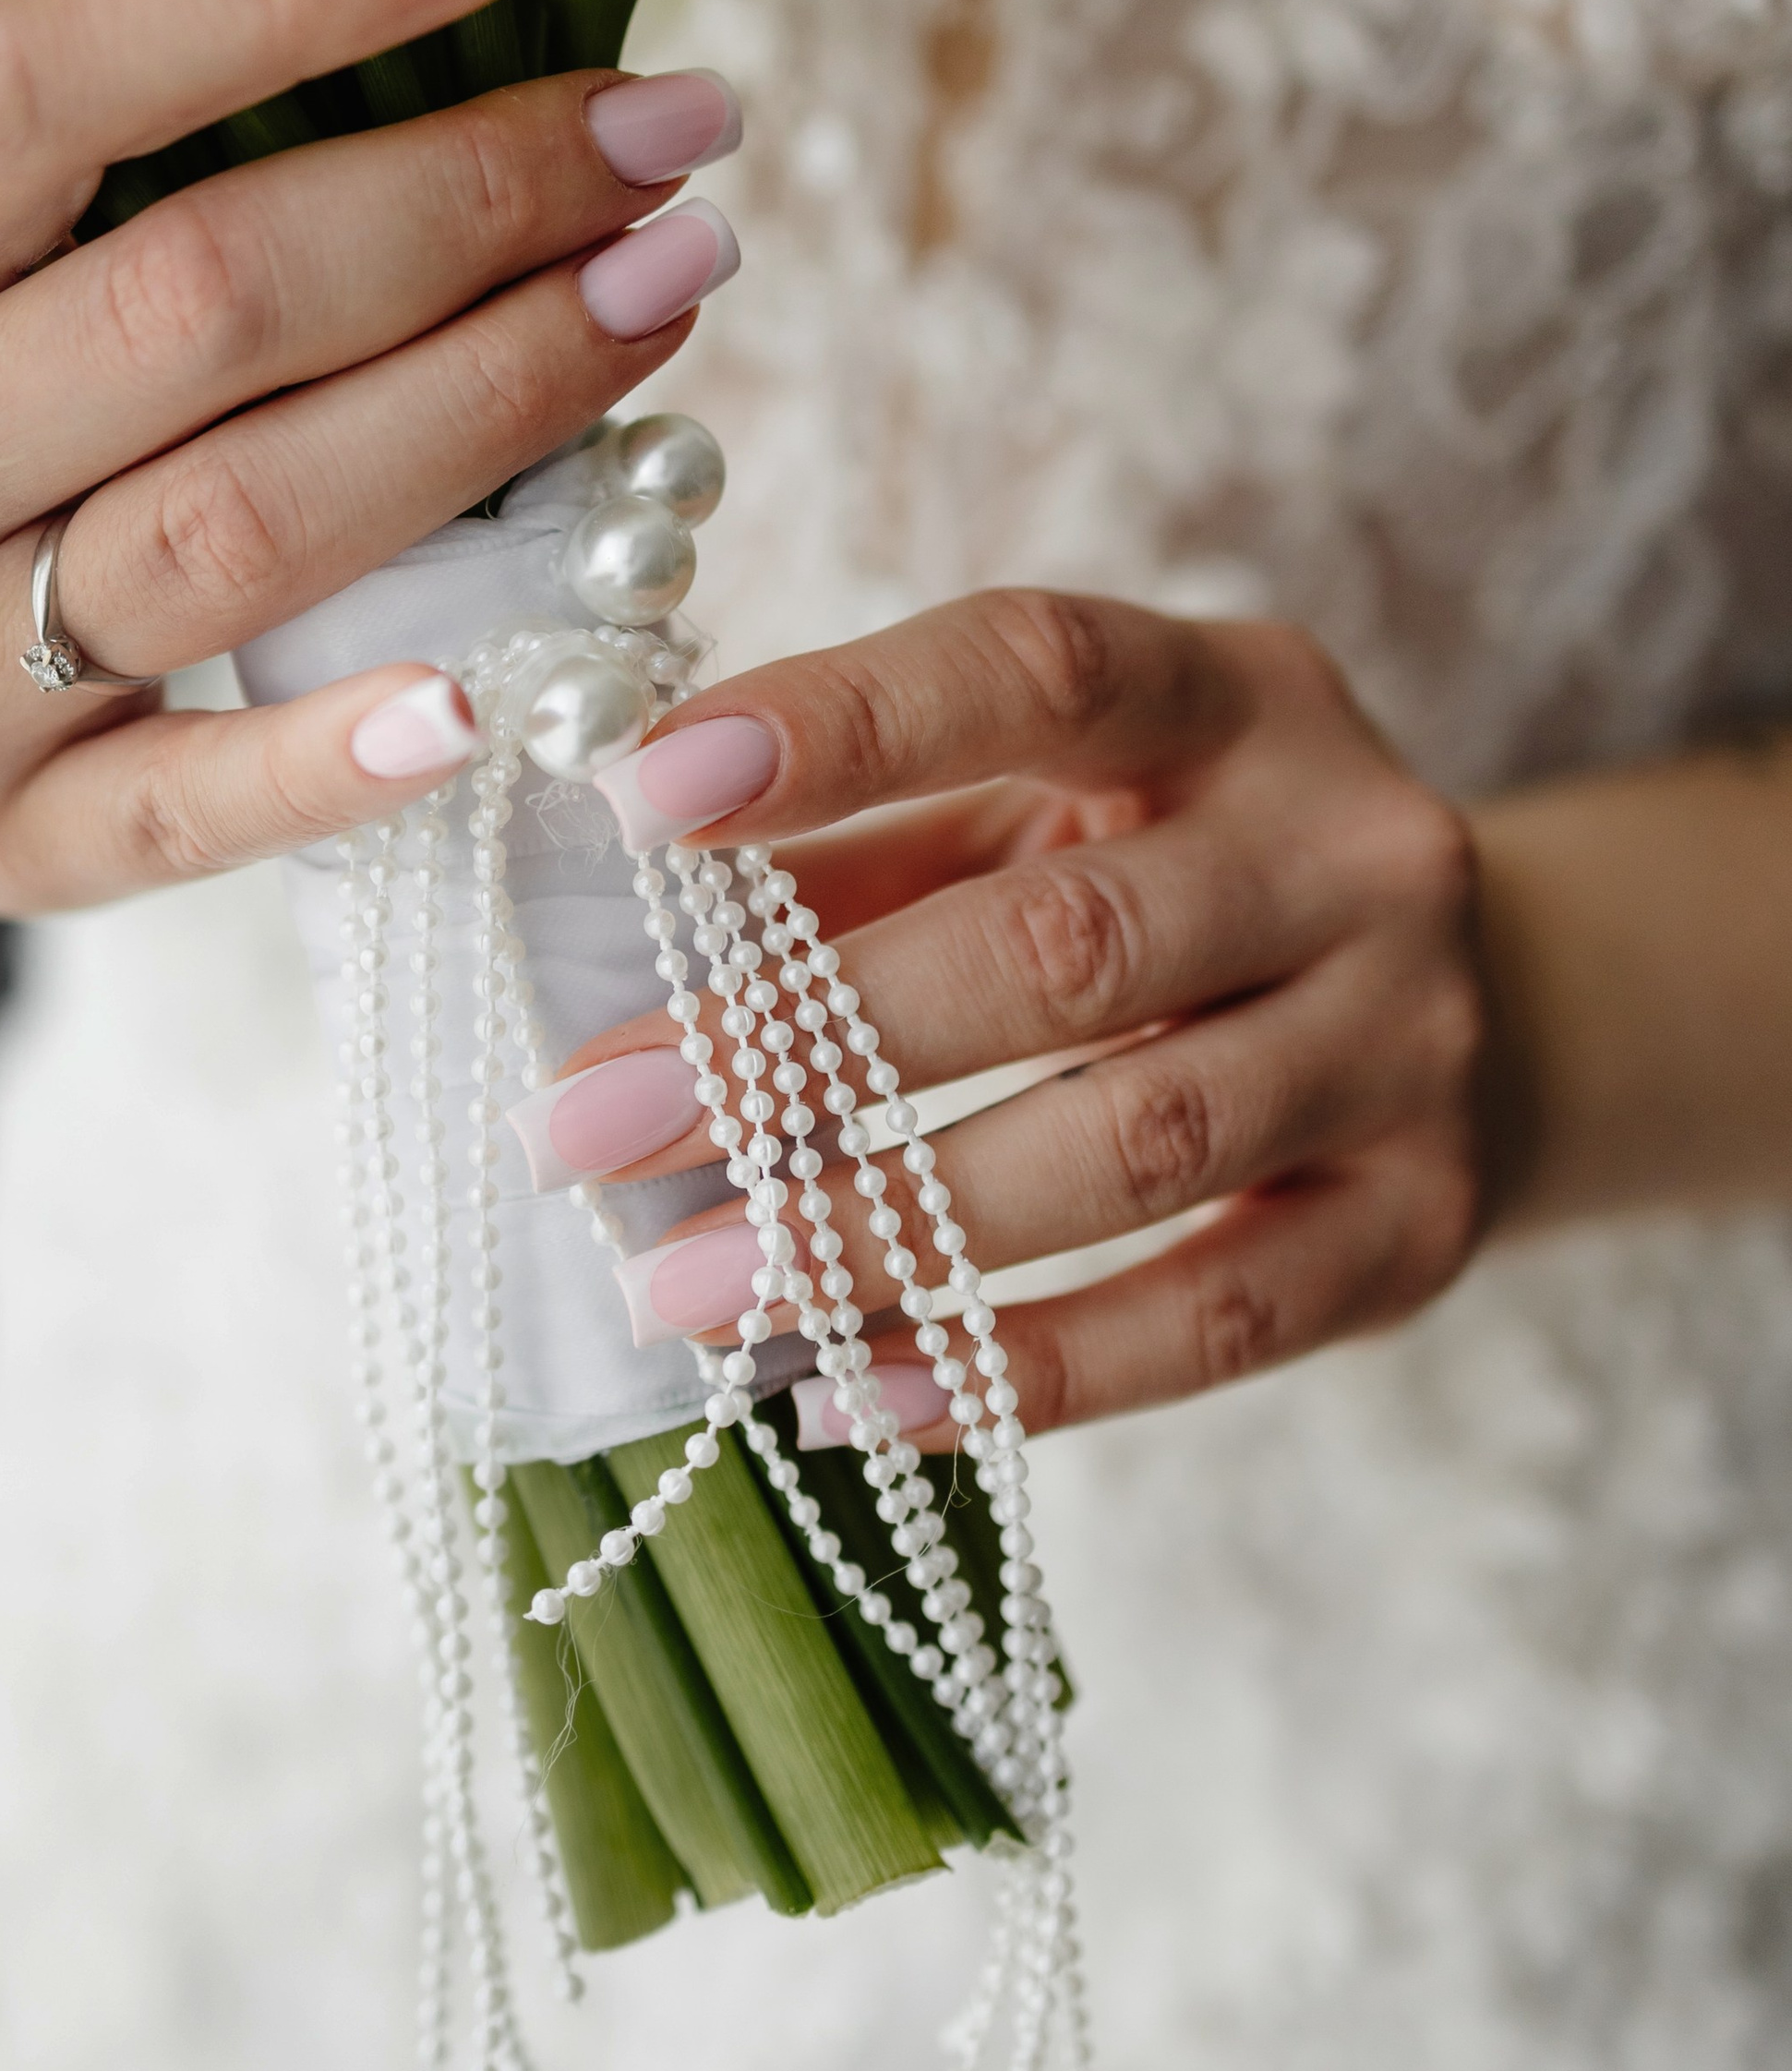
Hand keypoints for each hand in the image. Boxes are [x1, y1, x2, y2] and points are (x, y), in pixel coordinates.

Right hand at [0, 0, 742, 911]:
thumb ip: (63, 151)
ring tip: (668, 290)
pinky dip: (360, 745)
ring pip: (255, 528)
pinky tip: (514, 672)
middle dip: (480, 199)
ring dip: (501, 399)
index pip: (40, 79)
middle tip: (674, 131)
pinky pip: (207, 803)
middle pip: (208, 303)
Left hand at [525, 593, 1494, 1435]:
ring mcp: (1408, 1044)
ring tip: (684, 1289)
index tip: (635, 798)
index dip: (839, 727)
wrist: (1486, 1009)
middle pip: (1060, 946)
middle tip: (585, 1129)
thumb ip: (859, 857)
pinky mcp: (1419, 1228)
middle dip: (795, 1046)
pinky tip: (851, 1398)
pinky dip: (1020, 1373)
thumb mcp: (1042, 815)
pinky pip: (1209, 1324)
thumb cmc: (1173, 888)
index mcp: (1233, 697)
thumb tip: (611, 935)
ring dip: (877, 1230)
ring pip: (1130, 1148)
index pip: (1034, 672)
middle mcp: (1349, 852)